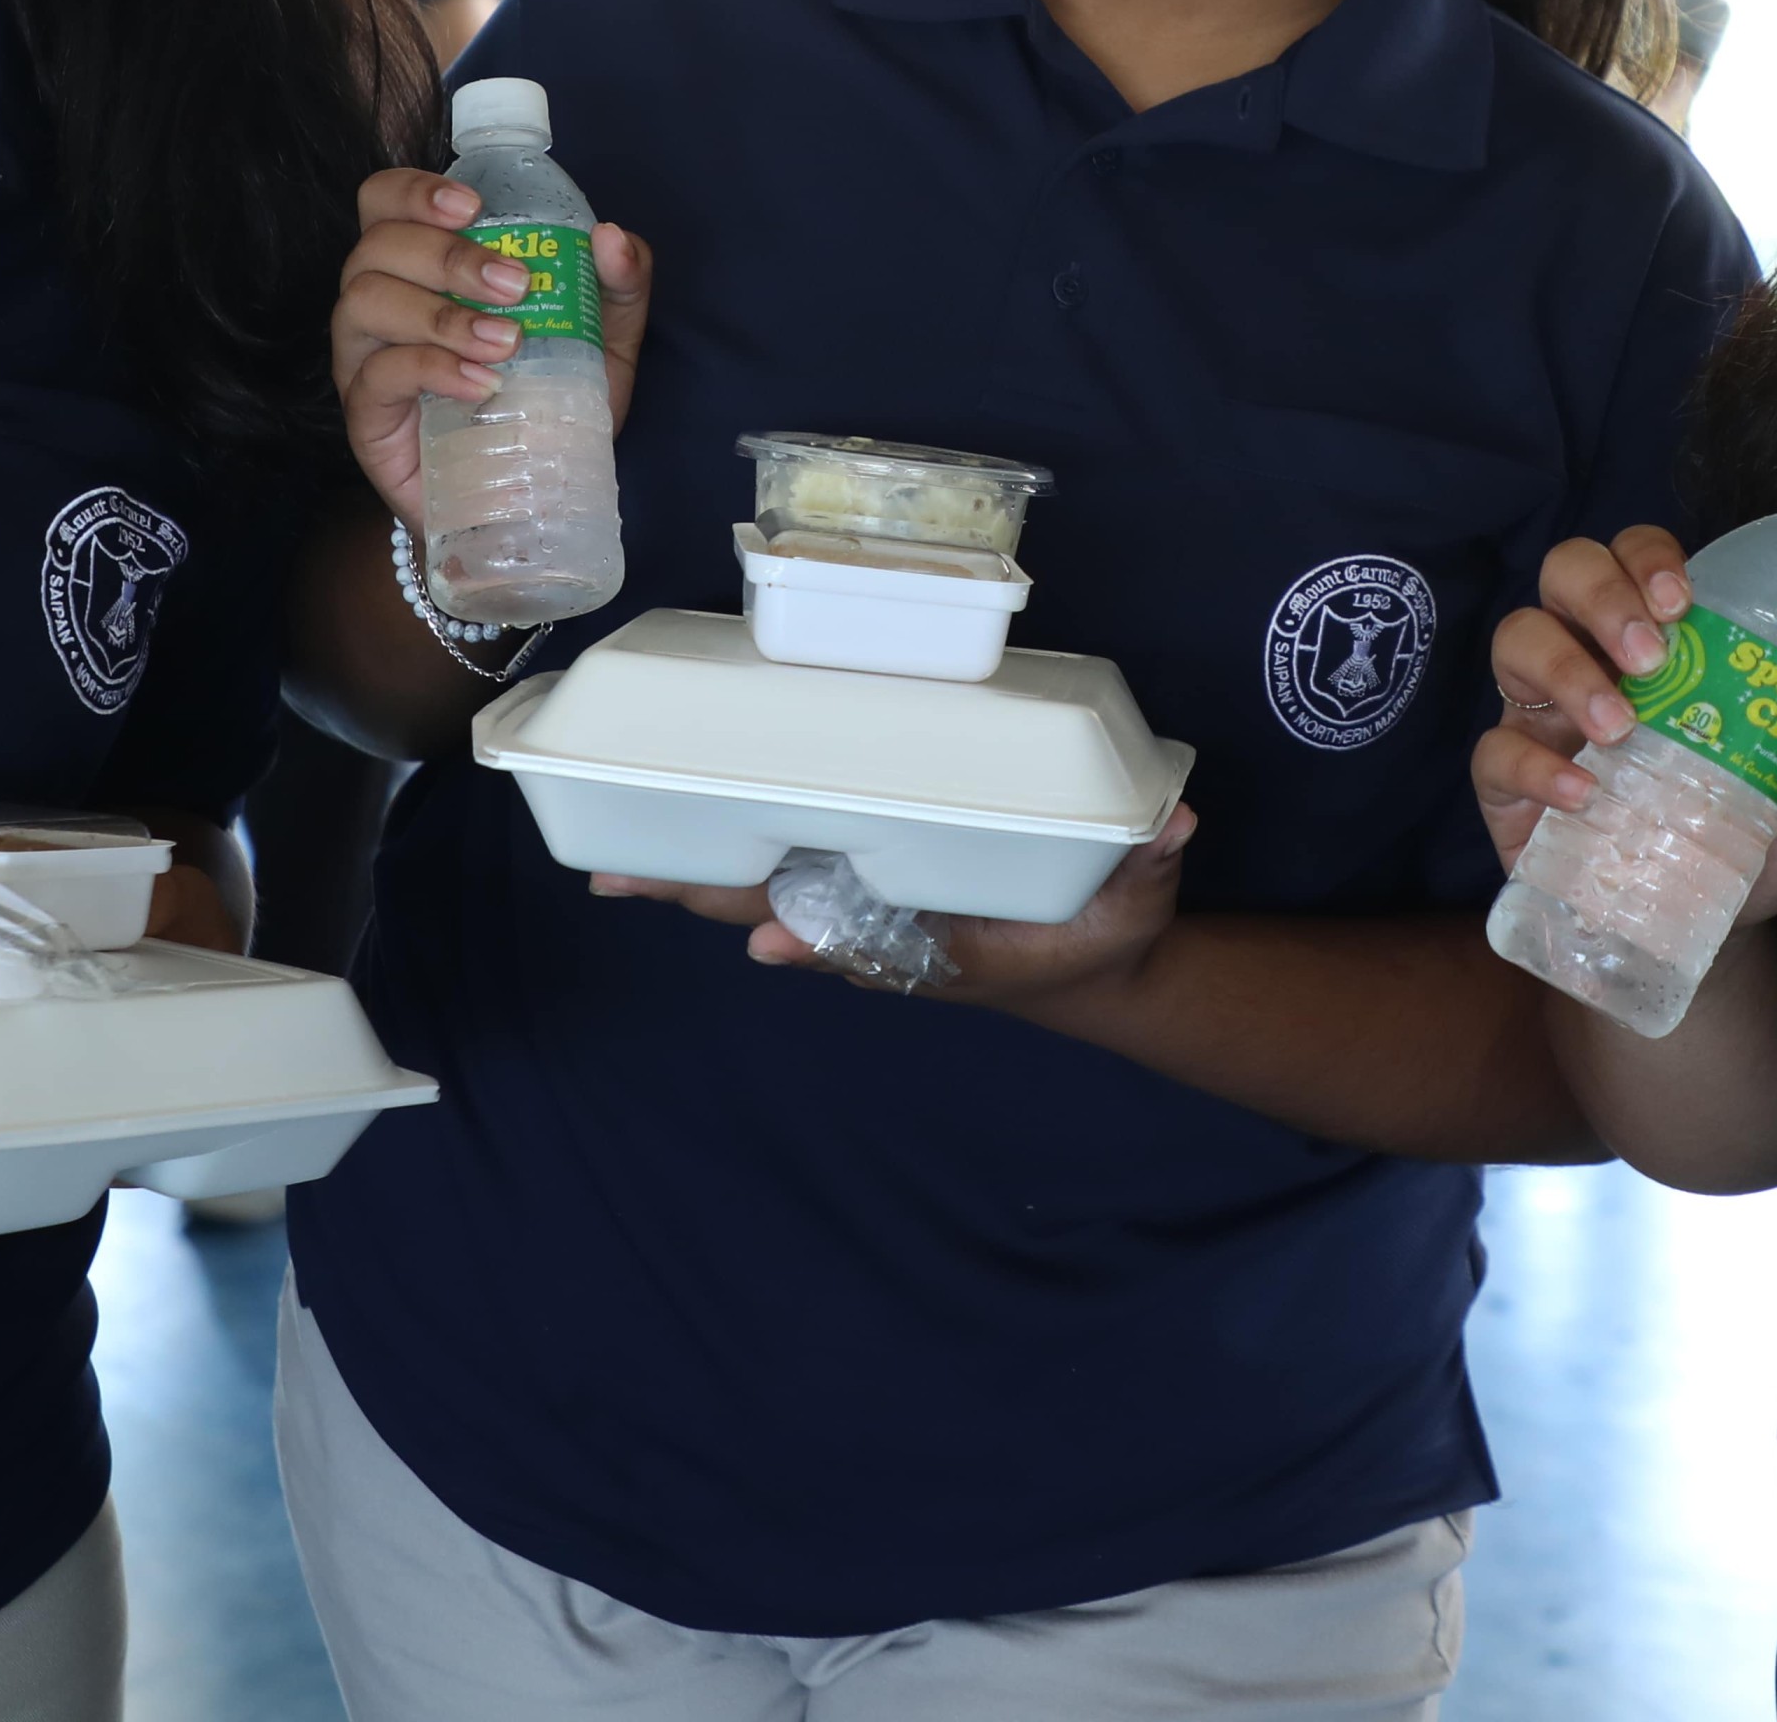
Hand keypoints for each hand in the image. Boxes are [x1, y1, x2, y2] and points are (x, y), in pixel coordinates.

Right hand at [328, 166, 652, 528]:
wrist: (524, 499)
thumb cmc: (547, 402)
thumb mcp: (600, 341)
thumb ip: (617, 286)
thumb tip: (613, 238)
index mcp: (421, 265)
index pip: (384, 201)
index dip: (415, 192)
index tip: (474, 207)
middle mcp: (380, 299)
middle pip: (377, 246)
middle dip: (447, 256)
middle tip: (515, 285)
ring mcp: (363, 357)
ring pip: (366, 301)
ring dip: (440, 313)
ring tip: (505, 341)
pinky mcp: (365, 413)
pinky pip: (379, 374)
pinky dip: (432, 368)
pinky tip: (482, 384)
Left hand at [591, 806, 1198, 1010]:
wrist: (1078, 960)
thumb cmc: (1093, 932)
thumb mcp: (1131, 904)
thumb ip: (1144, 861)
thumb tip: (1172, 820)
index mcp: (934, 941)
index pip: (863, 938)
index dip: (815, 935)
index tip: (769, 935)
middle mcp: (877, 924)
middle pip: (775, 910)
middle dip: (701, 896)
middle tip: (619, 879)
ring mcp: (855, 898)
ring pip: (757, 887)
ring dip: (685, 877)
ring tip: (605, 860)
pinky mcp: (850, 866)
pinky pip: (773, 858)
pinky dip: (715, 844)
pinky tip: (661, 817)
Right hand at [1477, 530, 1776, 932]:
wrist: (1698, 931)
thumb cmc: (1741, 841)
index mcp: (1661, 640)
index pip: (1637, 557)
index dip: (1648, 557)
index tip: (1683, 600)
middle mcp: (1592, 656)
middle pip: (1566, 570)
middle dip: (1602, 593)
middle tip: (1651, 656)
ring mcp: (1541, 715)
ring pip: (1518, 638)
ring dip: (1566, 667)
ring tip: (1620, 725)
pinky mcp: (1507, 783)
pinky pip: (1494, 751)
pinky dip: (1534, 765)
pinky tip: (1582, 793)